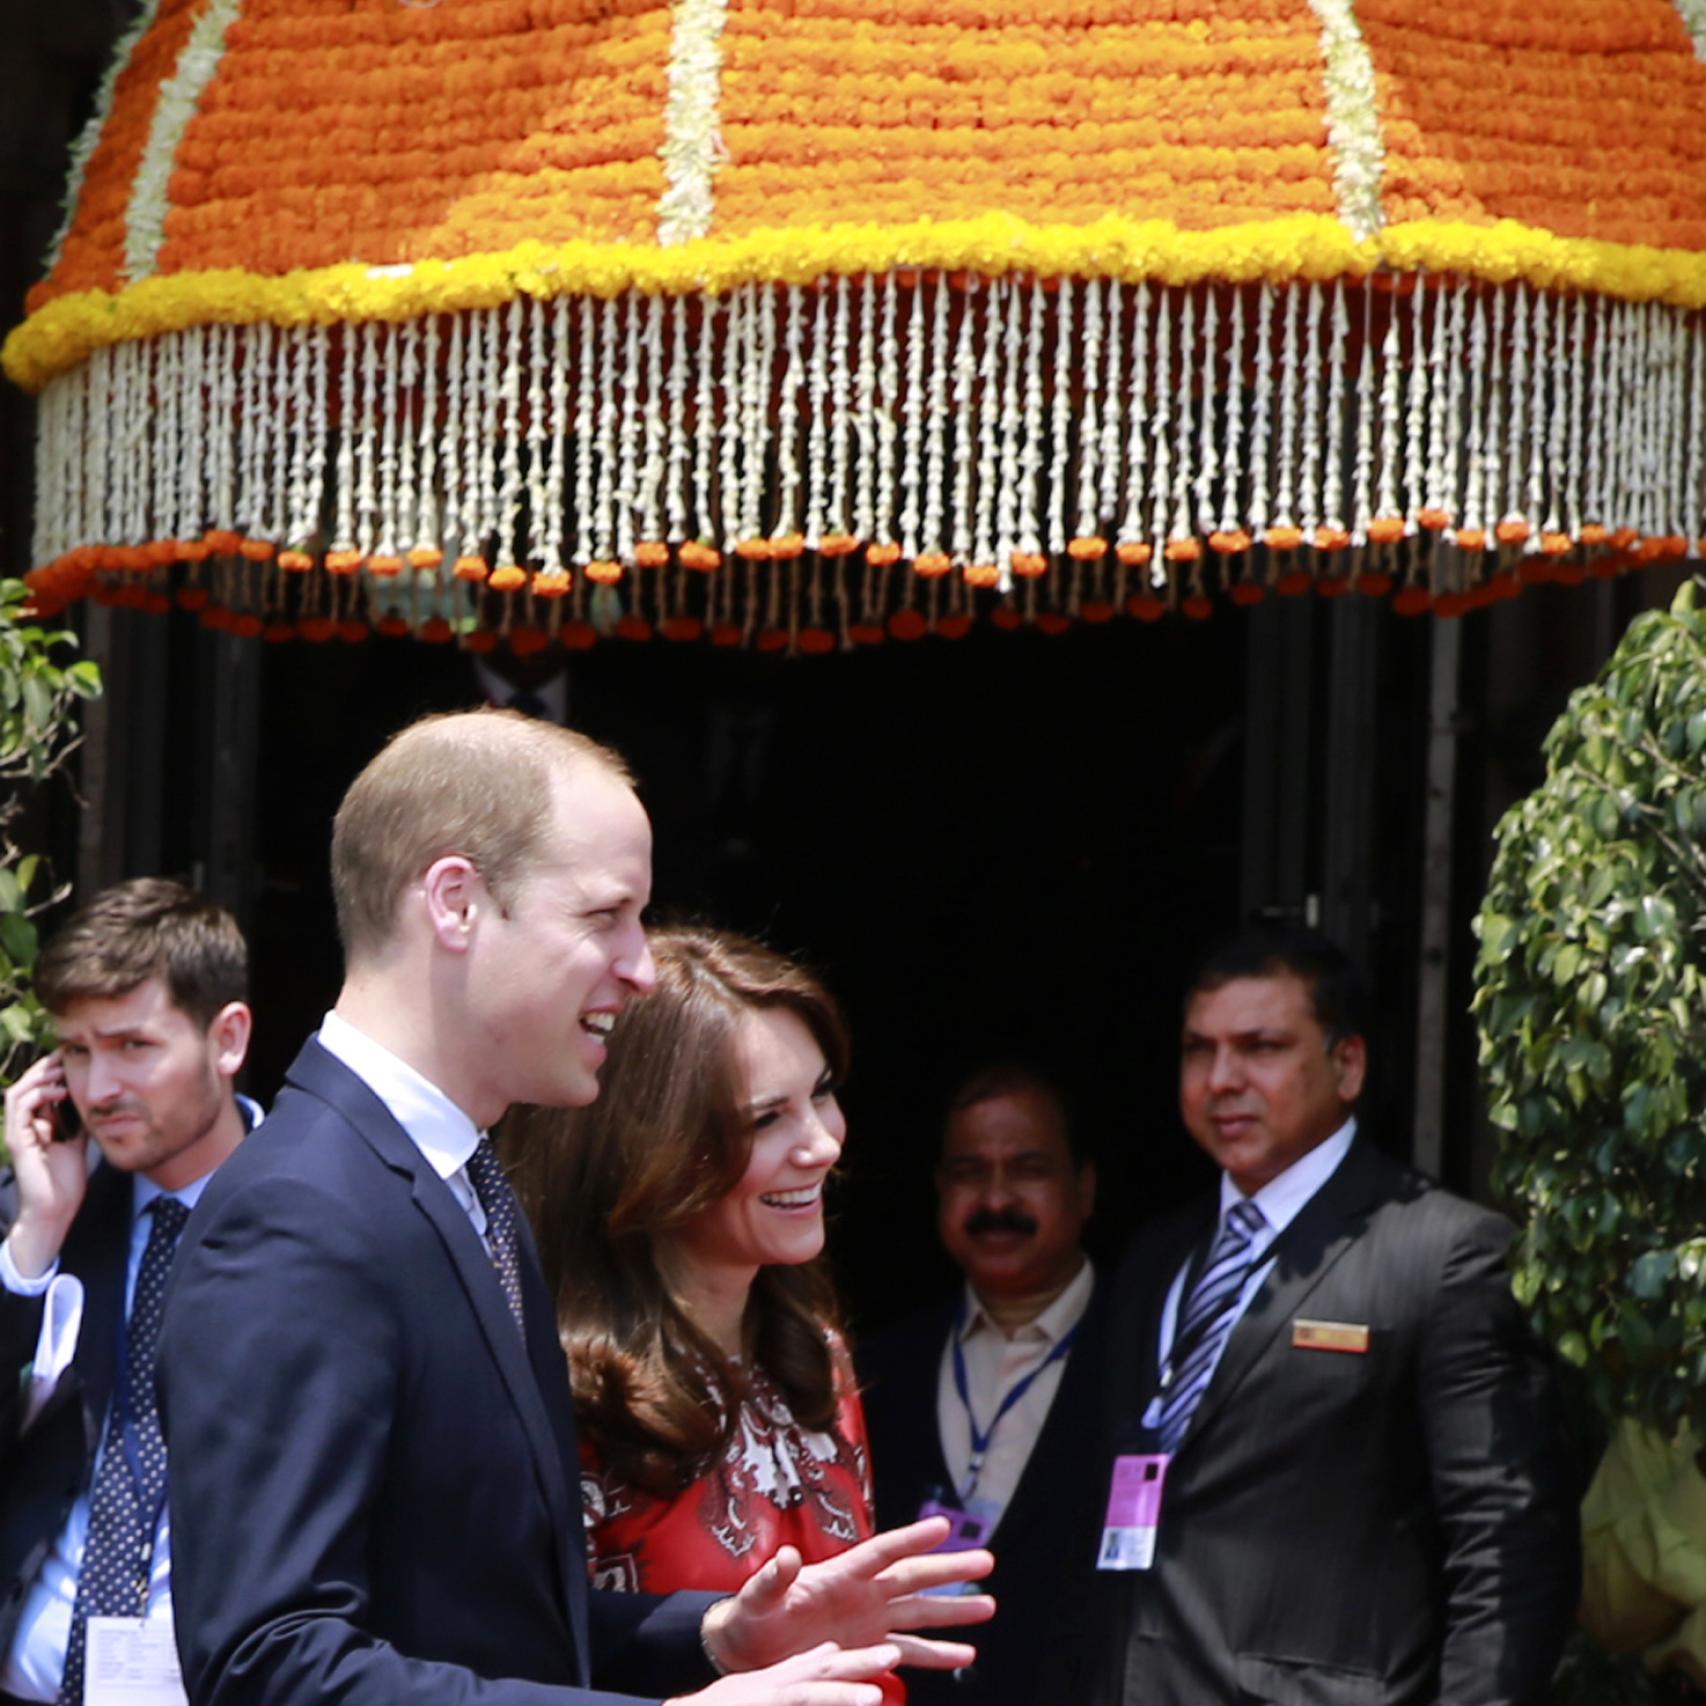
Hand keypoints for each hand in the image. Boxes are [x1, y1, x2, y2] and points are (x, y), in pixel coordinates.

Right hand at [4, 1052, 84, 1278]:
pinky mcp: (19, 1141)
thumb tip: (95, 1101)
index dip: (53, 1071)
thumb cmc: (66, 1180)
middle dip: (46, 1067)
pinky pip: (20, 1108)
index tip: (75, 1057)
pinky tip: (59, 1091)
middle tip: (68, 1054)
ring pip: (18, 1091)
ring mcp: (19, 1133)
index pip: (39, 1088)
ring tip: (62, 1068)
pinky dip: (38, 1094)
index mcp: (37, 1124)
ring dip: (40, 1076)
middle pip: (26, 1085)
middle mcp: (24, 1126)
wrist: (56, 1209)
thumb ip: (80, 1121)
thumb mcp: (79, 1141)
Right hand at [668, 1641, 899, 1705]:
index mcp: (779, 1678)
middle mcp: (773, 1687)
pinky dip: (823, 1704)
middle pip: (820, 1673)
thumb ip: (798, 1668)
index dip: (857, 1659)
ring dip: (839, 1695)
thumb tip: (831, 1650)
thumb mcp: (762, 1682)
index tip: (892, 1651)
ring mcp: (765, 1699)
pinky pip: (797, 1703)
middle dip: (858, 1666)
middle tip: (892, 1656)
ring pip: (808, 1696)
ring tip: (873, 1698)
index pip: (821, 1664)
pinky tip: (853, 1705)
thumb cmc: (726, 1704)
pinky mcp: (758, 1704)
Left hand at [702, 1518, 994, 1674]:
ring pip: (920, 1613)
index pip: (882, 1552)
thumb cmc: (751, 1617)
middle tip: (986, 1560)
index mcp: (839, 1574)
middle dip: (949, 1570)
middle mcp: (862, 1594)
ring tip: (988, 1607)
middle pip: (913, 1577)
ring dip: (953, 1612)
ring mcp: (869, 1621)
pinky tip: (965, 1654)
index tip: (943, 1526)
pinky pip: (910, 1652)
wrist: (748, 1649)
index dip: (911, 1539)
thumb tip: (787, 1557)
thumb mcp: (757, 1599)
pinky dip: (937, 1654)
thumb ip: (772, 1579)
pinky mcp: (868, 1648)